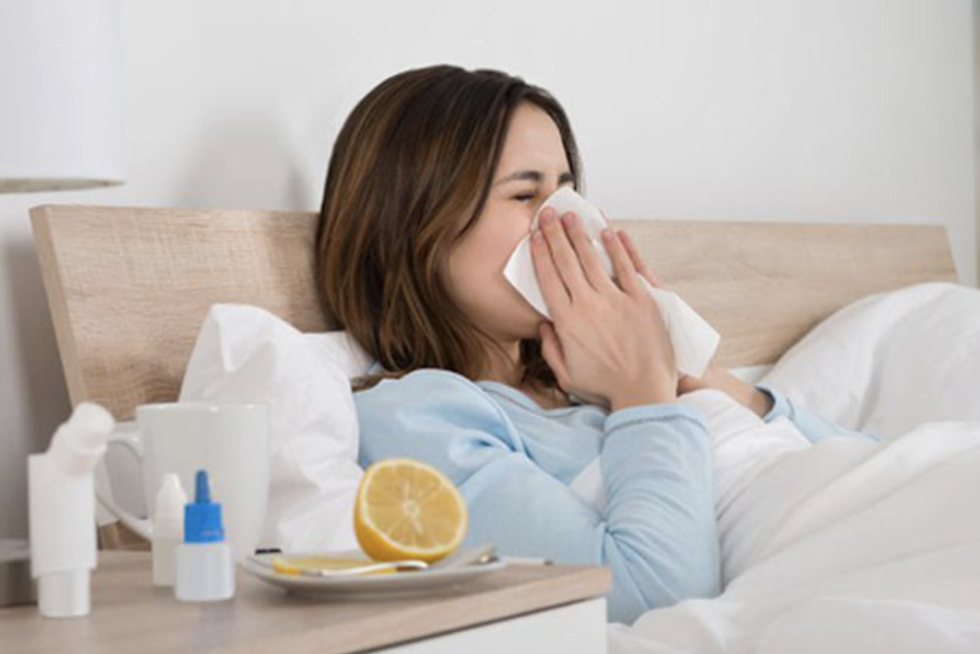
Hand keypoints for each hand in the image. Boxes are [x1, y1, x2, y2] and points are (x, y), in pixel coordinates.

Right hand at [531, 207, 676, 411]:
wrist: (644, 393)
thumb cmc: (605, 387)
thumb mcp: (566, 375)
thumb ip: (550, 348)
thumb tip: (543, 325)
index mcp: (567, 322)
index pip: (548, 278)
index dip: (539, 252)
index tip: (534, 235)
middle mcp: (588, 306)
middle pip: (566, 261)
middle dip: (554, 233)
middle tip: (548, 213)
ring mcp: (616, 301)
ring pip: (593, 259)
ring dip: (580, 234)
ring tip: (572, 216)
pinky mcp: (641, 301)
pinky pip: (627, 268)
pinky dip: (618, 248)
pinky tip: (609, 232)